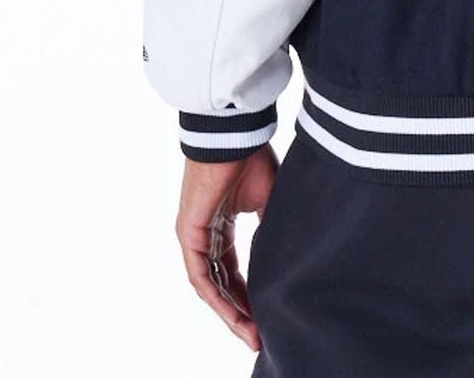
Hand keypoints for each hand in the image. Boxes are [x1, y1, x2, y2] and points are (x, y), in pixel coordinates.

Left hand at [174, 144, 278, 351]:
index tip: (266, 318)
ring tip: (250, 333)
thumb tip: (284, 257)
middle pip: (221, 285)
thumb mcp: (268, 201)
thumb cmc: (251, 158)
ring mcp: (194, 236)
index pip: (233, 272)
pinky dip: (216, 297)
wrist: (234, 135)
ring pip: (210, 286)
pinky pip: (200, 276)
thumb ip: (269, 230)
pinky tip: (232, 314)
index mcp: (223, 227)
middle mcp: (206, 236)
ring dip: (229, 312)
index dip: (248, 297)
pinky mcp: (189, 234)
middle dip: (240, 313)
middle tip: (258, 337)